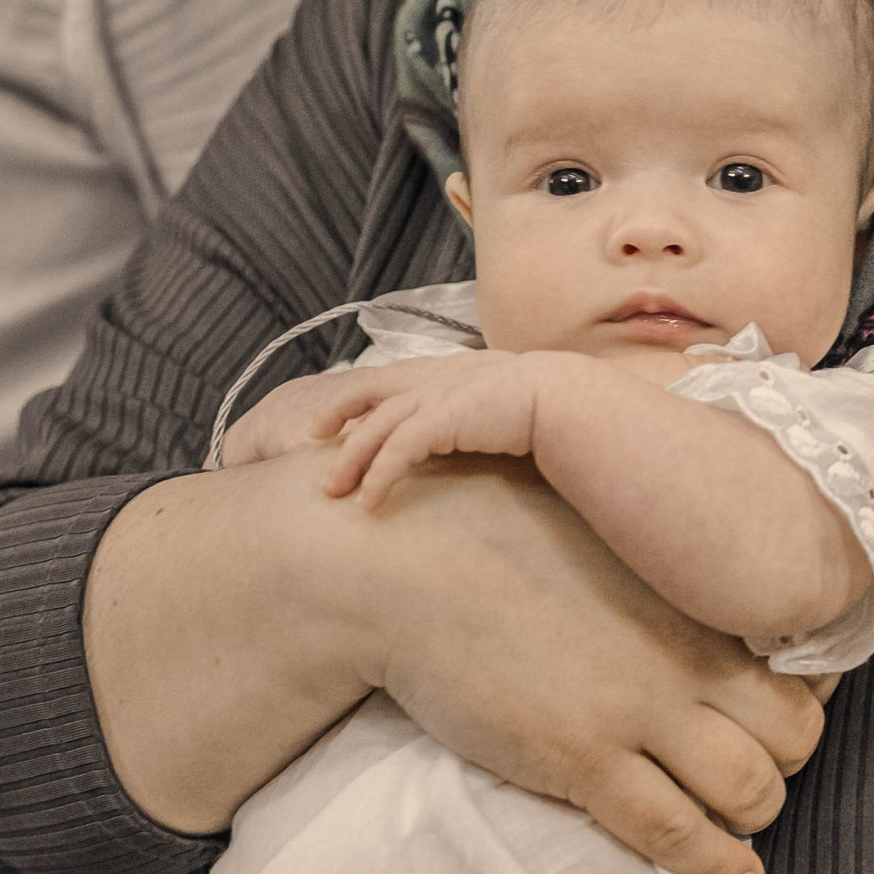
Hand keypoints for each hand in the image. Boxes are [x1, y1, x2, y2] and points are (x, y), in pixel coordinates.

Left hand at [221, 357, 543, 506]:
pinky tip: (368, 502)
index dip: (355, 395)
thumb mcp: (493, 400)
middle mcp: (431, 378)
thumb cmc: (537, 403)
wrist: (560, 398)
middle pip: (365, 392)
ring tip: (333, 491)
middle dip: (335, 415)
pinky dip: (378, 476)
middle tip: (312, 441)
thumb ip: (470, 408)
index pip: (385, 378)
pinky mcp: (441, 419)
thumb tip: (466, 427)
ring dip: (350, 460)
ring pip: (374, 427)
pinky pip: (397, 450)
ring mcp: (434, 396)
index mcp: (441, 371)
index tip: (333, 417)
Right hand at [360, 461, 823, 873]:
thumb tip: (689, 589)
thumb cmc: (493, 534)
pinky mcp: (582, 757)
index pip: (802, 666)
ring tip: (731, 828)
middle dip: (783, 765)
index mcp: (693, 596)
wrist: (410, 563)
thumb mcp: (603, 533)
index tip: (778, 720)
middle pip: (795, 735)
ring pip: (752, 791)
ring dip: (750, 817)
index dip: (805, 702)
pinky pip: (674, 832)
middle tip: (747, 774)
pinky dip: (714, 867)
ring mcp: (636, 710)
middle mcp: (684, 655)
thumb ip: (658, 570)